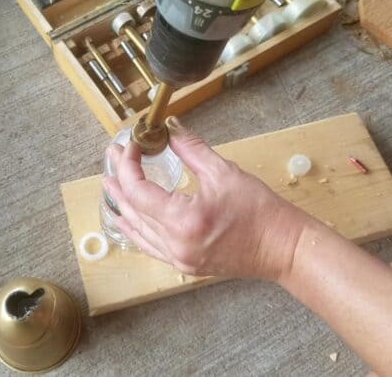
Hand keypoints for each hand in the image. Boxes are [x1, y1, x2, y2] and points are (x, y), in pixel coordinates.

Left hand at [103, 117, 311, 280]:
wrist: (282, 247)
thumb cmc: (260, 211)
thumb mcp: (224, 172)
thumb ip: (191, 148)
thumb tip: (170, 127)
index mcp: (182, 220)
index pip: (138, 190)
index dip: (129, 165)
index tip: (131, 145)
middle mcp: (175, 244)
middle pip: (133, 210)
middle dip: (119, 181)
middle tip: (111, 158)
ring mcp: (178, 259)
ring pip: (137, 231)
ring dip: (122, 206)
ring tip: (109, 186)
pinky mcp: (184, 265)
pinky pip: (149, 247)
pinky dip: (136, 230)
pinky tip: (126, 219)